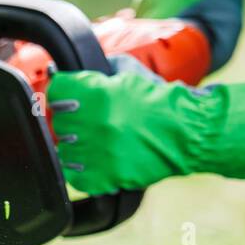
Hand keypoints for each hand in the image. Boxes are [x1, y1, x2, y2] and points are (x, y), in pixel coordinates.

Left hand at [48, 56, 244, 195]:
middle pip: (60, 123)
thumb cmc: (160, 100)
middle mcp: (95, 124)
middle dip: (71, 121)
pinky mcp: (107, 177)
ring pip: (65, 152)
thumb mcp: (132, 73)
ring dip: (75, 147)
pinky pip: (76, 177)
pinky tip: (93, 162)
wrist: (187, 131)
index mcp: (98, 95)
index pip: (57, 92)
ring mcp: (100, 153)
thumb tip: (80, 69)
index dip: (62, 94)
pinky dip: (81, 171)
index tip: (67, 98)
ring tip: (93, 143)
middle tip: (85, 123)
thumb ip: (104, 67)